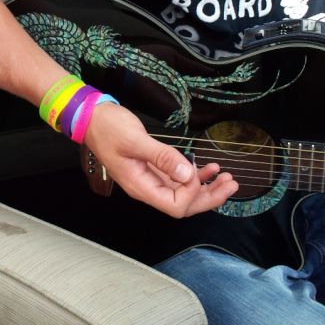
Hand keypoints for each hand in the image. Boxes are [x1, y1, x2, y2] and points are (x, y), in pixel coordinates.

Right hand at [83, 102, 238, 217]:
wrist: (92, 118)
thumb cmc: (108, 128)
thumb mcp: (136, 141)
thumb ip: (161, 157)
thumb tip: (186, 173)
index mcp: (141, 187)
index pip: (175, 206)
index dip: (191, 193)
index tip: (196, 170)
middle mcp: (147, 188)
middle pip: (183, 204)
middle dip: (209, 197)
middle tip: (232, 184)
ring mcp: (151, 179)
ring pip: (184, 193)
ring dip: (206, 187)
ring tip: (227, 177)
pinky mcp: (154, 168)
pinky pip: (178, 179)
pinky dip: (195, 175)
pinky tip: (209, 168)